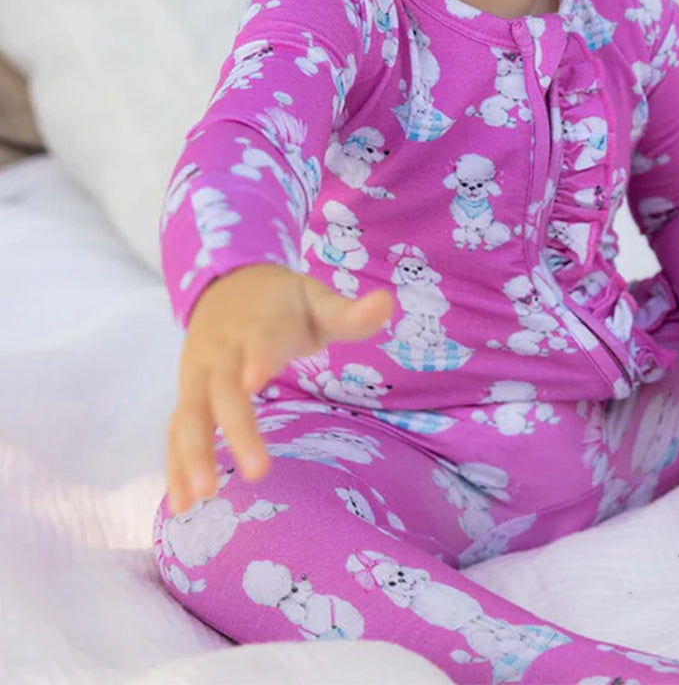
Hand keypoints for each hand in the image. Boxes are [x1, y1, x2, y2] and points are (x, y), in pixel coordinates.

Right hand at [166, 263, 392, 515]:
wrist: (227, 286)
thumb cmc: (283, 303)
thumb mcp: (316, 300)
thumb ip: (348, 312)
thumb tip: (387, 303)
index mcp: (262, 323)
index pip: (260, 339)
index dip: (258, 356)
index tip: (256, 379)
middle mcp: (224, 352)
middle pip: (224, 390)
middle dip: (236, 429)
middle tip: (257, 472)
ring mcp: (200, 375)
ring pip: (191, 414)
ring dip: (193, 455)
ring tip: (203, 495)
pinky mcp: (188, 395)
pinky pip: (177, 431)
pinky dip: (174, 466)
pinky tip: (181, 506)